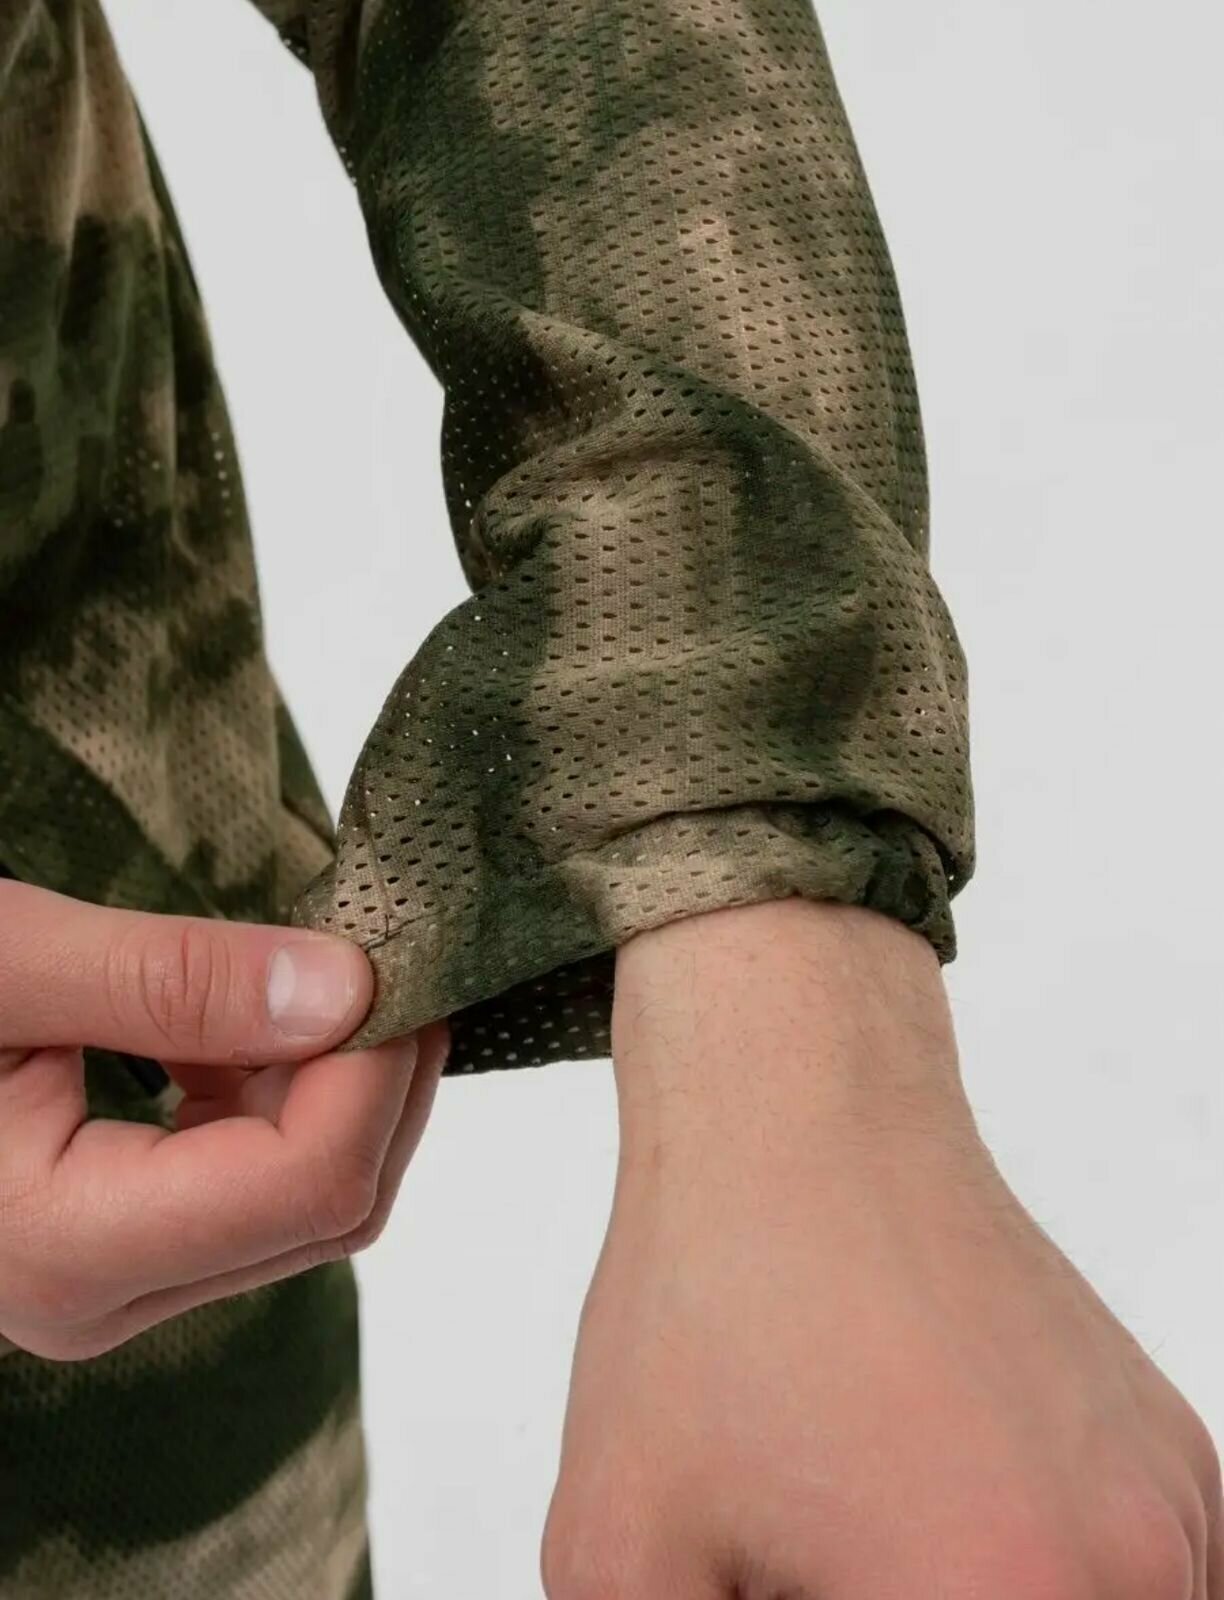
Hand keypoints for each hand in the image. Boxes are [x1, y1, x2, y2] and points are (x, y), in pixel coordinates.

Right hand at [0, 879, 447, 1359]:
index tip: (389, 950)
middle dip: (381, 1072)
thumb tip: (348, 990)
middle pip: (331, 1205)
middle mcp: (102, 1296)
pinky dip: (292, 1091)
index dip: (376, 1065)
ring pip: (311, 1200)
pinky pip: (261, 1181)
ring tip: (323, 964)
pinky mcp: (125, 1241)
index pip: (308, 1182)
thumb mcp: (7, 961)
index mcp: (64, 1247)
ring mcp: (117, 1280)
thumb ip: (172, 981)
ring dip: (344, 1079)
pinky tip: (261, 1011)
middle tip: (385, 945)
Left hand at [543, 899, 1221, 1598]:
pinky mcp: (1183, 1457)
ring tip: (872, 1538)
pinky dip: (1050, 1588)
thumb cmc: (712, 1304)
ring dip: (984, 1599)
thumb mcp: (627, 1549)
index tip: (795, 1589)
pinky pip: (1143, 1589)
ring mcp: (1180, 1513)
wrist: (805, 1108)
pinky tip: (937, 1525)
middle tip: (813, 1566)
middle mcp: (1135, 1575)